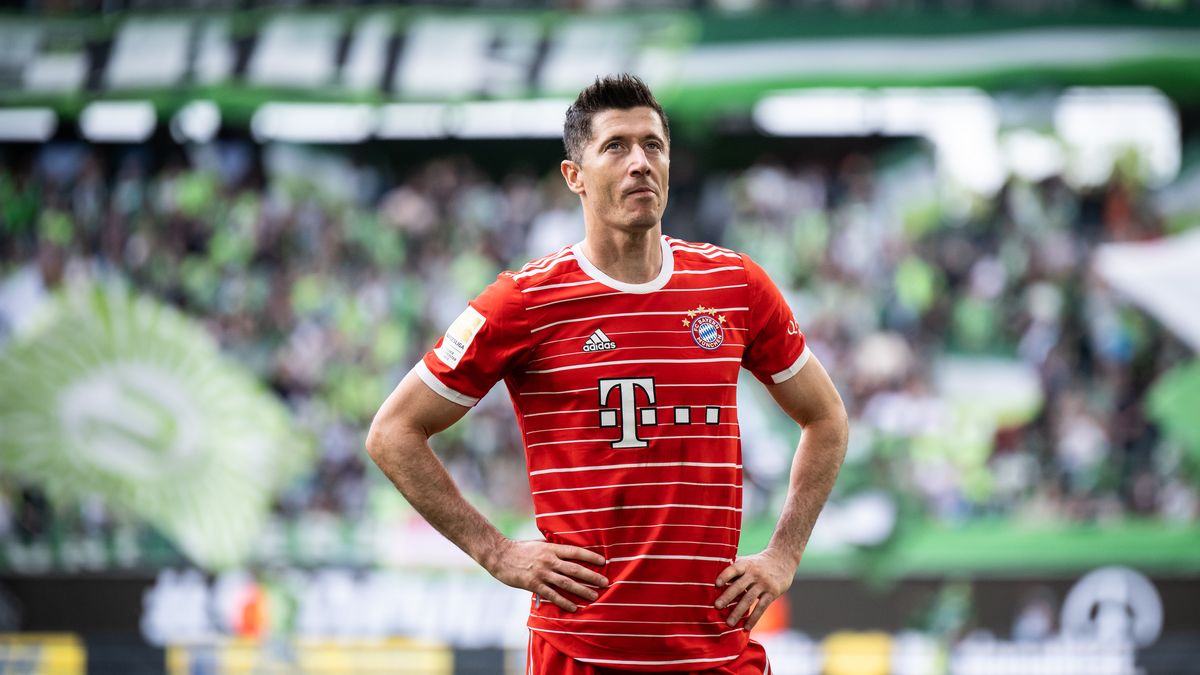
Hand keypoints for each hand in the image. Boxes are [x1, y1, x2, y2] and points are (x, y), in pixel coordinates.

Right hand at [484, 539, 608, 611]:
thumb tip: (568, 551)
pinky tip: (574, 607)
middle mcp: (549, 560)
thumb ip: (553, 548)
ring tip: (594, 596)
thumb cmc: (521, 549)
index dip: (590, 557)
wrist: (500, 556)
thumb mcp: (539, 544)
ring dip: (582, 590)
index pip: (575, 552)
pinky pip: (552, 595)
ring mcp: (542, 573)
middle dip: (592, 576)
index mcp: (551, 548)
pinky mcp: (534, 585)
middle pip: (575, 569)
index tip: (603, 562)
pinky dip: (564, 602)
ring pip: (567, 583)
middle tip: (605, 582)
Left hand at [713, 548, 796, 629]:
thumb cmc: (758, 563)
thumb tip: (712, 580)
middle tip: (716, 607)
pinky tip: (746, 627)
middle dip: (727, 597)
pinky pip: (761, 607)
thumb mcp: (747, 561)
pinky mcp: (772, 593)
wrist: (782, 559)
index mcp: (746, 564)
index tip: (716, 584)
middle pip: (739, 586)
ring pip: (749, 599)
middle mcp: (754, 573)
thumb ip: (734, 570)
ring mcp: (764, 583)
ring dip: (738, 612)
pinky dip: (753, 618)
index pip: (733, 569)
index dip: (725, 576)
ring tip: (729, 623)